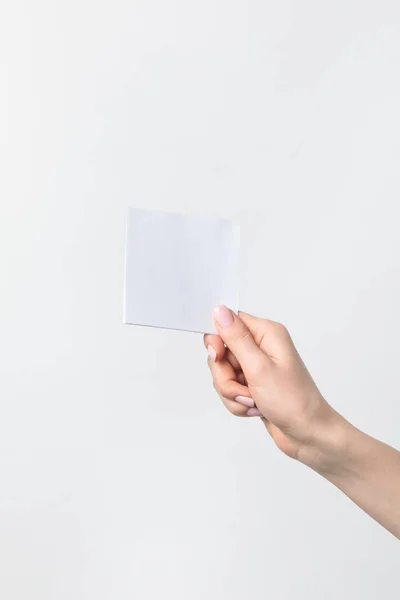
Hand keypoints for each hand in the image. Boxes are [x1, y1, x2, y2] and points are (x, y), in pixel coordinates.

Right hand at [204, 305, 335, 460]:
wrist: (308, 435)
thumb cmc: (293, 401)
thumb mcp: (259, 367)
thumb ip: (236, 338)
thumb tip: (219, 311)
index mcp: (266, 333)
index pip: (228, 322)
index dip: (218, 341)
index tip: (219, 358)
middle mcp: (261, 346)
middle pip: (221, 352)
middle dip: (225, 376)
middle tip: (245, 388)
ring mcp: (256, 366)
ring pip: (223, 373)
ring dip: (232, 392)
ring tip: (253, 402)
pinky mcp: (252, 384)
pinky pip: (229, 388)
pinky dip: (237, 402)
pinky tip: (255, 408)